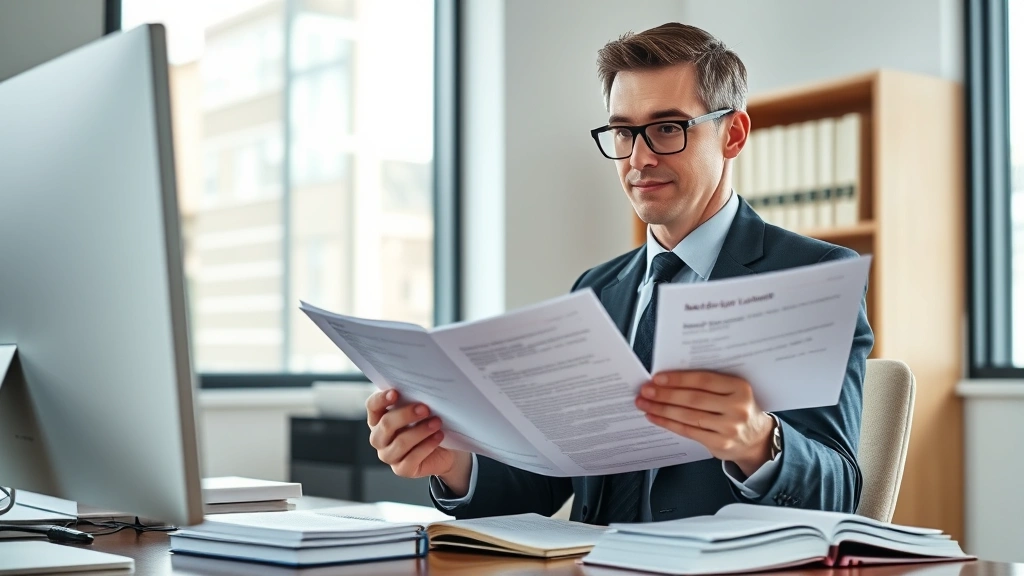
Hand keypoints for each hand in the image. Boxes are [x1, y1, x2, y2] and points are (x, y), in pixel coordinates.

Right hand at [366, 389, 472, 493]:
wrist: (444, 450)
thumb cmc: (427, 424)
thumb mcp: (419, 411)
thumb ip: (413, 401)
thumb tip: (420, 390)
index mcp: (378, 419)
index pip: (373, 406)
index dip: (382, 399)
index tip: (396, 392)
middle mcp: (379, 438)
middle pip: (386, 424)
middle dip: (406, 415)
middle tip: (425, 408)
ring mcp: (388, 455)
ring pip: (401, 442)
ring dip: (421, 431)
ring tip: (437, 422)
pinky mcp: (402, 470)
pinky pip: (412, 458)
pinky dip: (427, 445)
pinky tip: (438, 436)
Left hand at [635, 371, 774, 476]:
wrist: (756, 438)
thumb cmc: (737, 408)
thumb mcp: (732, 391)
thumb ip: (708, 384)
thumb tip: (668, 378)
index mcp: (740, 388)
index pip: (703, 380)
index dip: (678, 379)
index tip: (657, 378)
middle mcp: (737, 408)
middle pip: (693, 399)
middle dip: (665, 394)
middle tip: (645, 391)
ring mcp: (729, 428)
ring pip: (688, 416)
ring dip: (662, 409)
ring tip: (645, 404)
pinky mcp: (720, 444)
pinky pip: (688, 431)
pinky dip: (668, 424)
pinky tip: (655, 417)